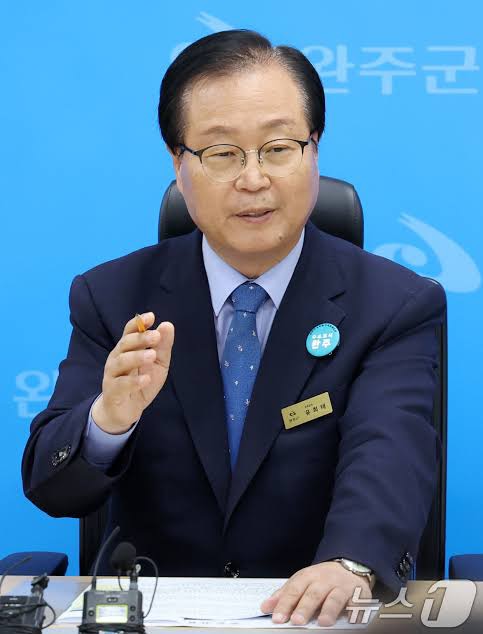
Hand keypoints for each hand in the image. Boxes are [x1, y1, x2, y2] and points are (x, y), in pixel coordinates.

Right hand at [92, 312, 174, 432]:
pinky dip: (133, 381)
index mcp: (128, 349)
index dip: (138, 323)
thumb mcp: (158, 363)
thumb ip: (162, 346)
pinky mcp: (112, 392)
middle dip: (140, 338)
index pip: (130, 331)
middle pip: (125, 344)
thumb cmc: (141, 381)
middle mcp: (117, 358)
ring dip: (137, 357)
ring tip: (152, 355)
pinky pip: (121, 384)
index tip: (151, 317)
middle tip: (156, 336)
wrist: (126, 410)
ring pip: (121, 362)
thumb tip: (167, 325)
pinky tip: (146, 379)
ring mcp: (112, 374)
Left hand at [260, 561, 371, 626]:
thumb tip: (266, 607)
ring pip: (334, 598)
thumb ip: (285, 595)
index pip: (294, 590)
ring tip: (323, 622)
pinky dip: (353, 611)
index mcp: (308, 576)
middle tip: (296, 620)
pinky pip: (355, 603)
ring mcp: (341, 587)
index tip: (277, 618)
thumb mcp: (302, 582)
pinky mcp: (357, 595)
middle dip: (304, 607)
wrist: (349, 566)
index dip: (285, 604)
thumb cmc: (322, 579)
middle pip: (313, 594)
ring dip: (329, 610)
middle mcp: (324, 580)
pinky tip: (349, 618)